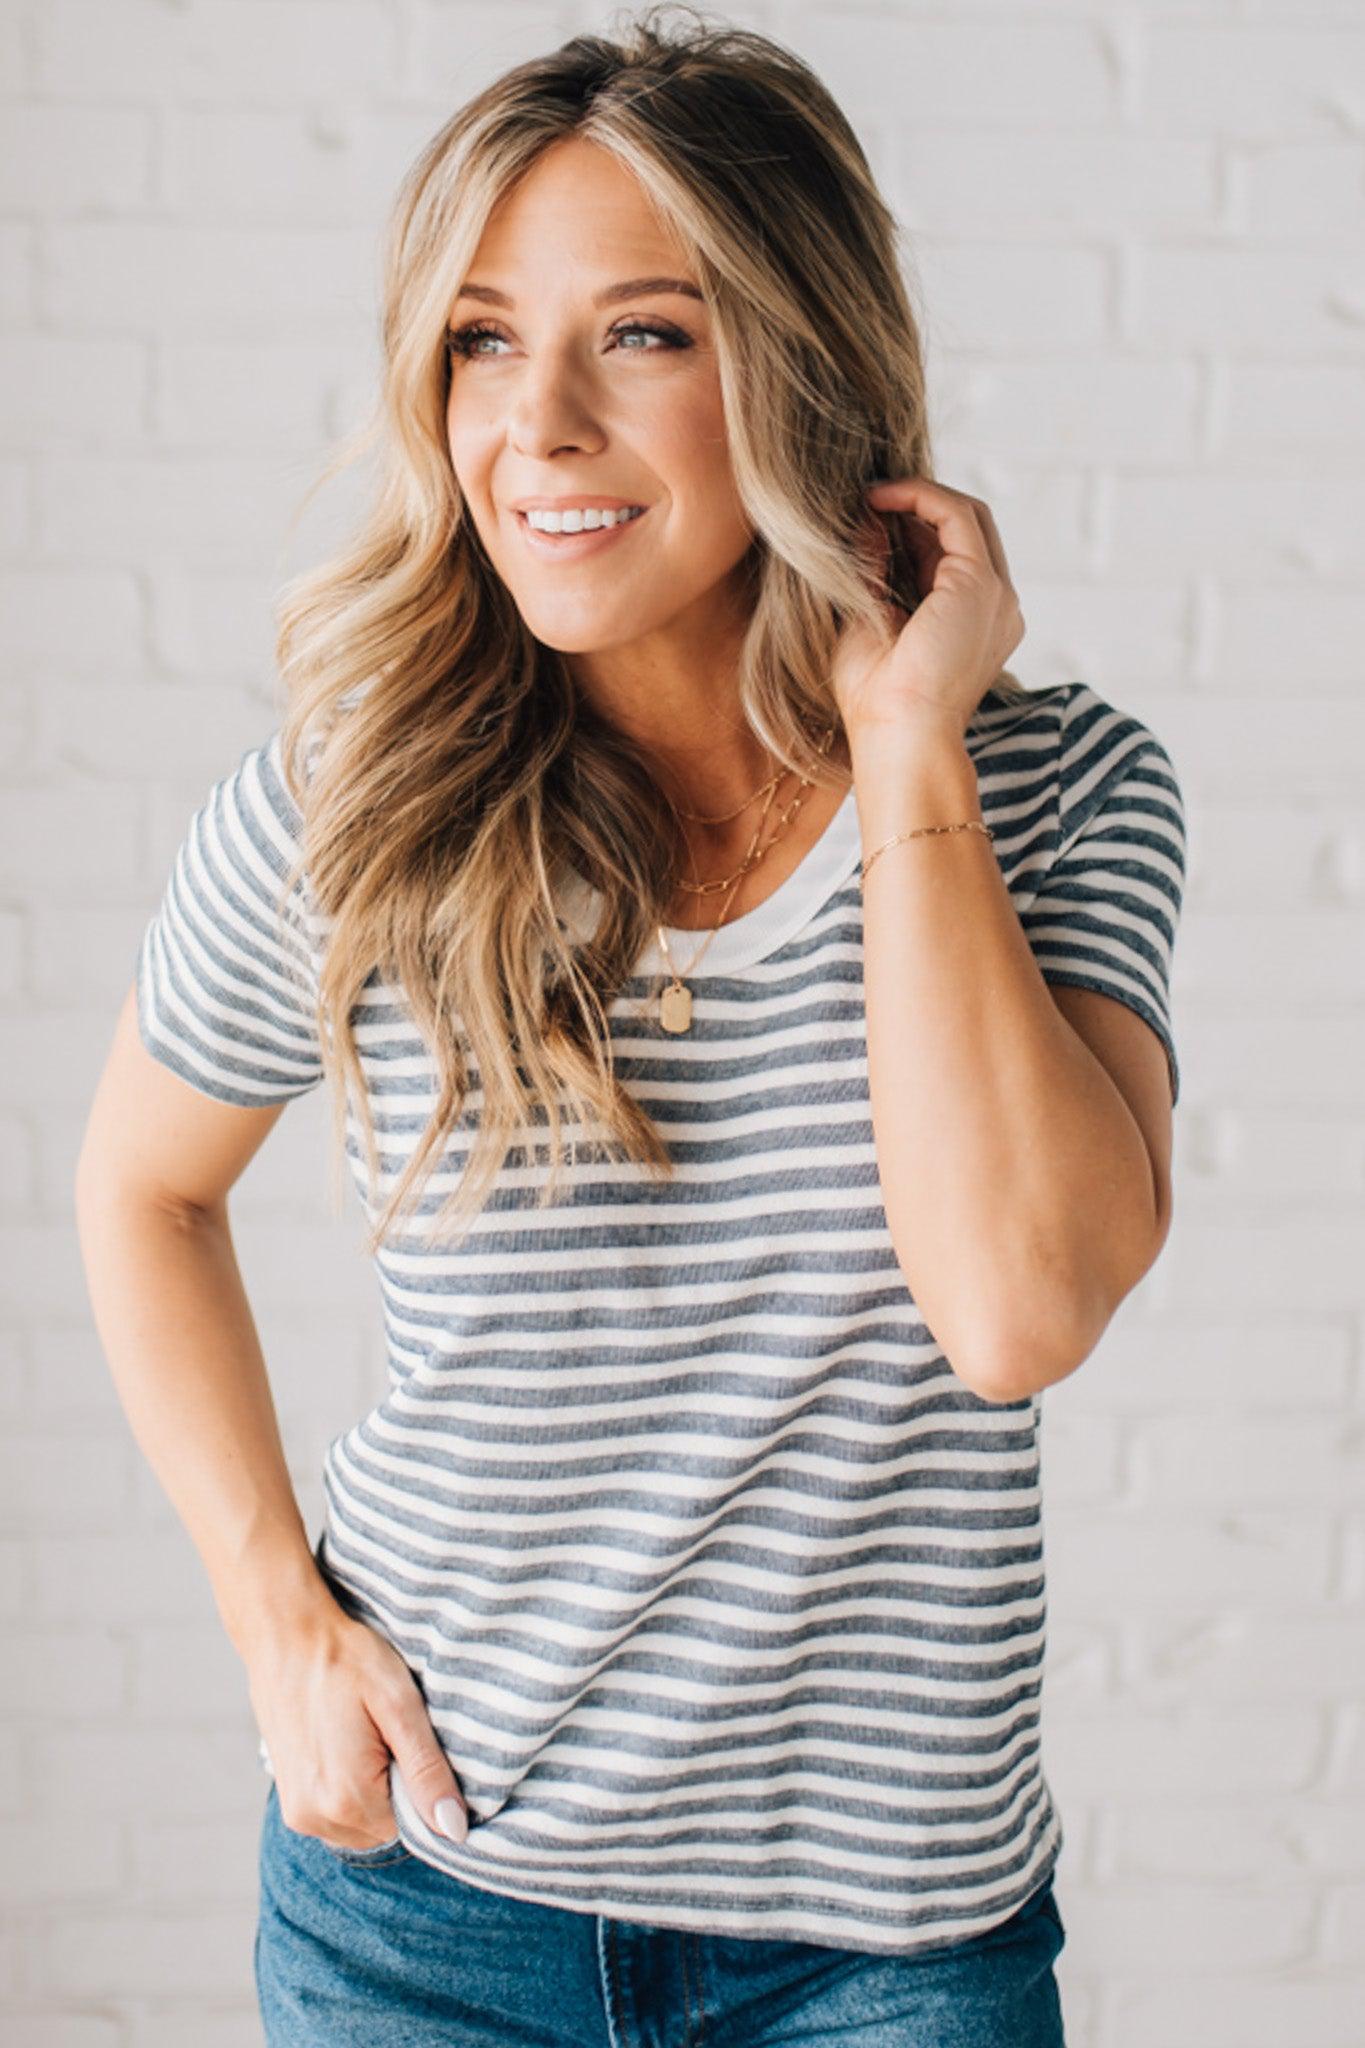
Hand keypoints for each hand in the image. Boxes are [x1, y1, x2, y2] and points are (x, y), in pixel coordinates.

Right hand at [246, 1607, 469, 1850]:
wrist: (286, 1637)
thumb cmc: (346, 1660)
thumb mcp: (399, 1705)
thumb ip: (428, 1772)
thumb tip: (454, 1830)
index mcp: (347, 1800)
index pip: (413, 1826)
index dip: (422, 1786)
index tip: (407, 1741)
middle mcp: (316, 1818)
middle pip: (385, 1828)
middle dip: (396, 1788)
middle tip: (386, 1733)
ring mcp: (298, 1813)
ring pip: (361, 1825)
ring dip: (372, 1791)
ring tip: (364, 1735)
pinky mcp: (289, 1801)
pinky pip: (336, 1814)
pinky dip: (349, 1789)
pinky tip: (346, 1745)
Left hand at [832, 477, 1025, 745]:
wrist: (899, 738)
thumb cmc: (878, 701)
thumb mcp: (870, 621)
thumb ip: (874, 571)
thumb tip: (865, 520)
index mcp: (975, 623)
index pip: (953, 555)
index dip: (914, 527)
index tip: (869, 516)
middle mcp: (996, 607)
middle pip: (968, 529)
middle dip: (919, 506)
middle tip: (869, 498)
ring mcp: (995, 595)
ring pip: (967, 516)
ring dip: (918, 497)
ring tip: (870, 496)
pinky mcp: (980, 584)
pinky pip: (955, 515)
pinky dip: (919, 497)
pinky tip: (879, 499)